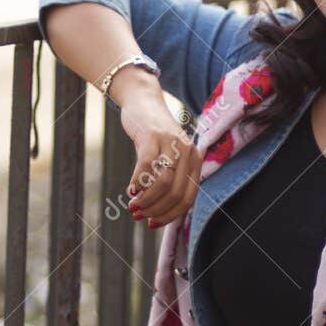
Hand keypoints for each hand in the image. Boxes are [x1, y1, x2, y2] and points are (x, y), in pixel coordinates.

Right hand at [118, 90, 200, 227]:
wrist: (143, 101)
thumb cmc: (152, 135)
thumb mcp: (165, 157)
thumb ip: (167, 180)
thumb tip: (155, 214)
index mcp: (195, 160)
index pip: (188, 198)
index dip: (170, 216)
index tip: (151, 224)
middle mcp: (188, 152)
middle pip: (176, 193)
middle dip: (156, 210)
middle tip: (138, 215)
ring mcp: (171, 142)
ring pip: (164, 182)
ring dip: (147, 200)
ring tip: (132, 206)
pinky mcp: (153, 135)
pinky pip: (147, 165)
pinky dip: (138, 182)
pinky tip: (130, 191)